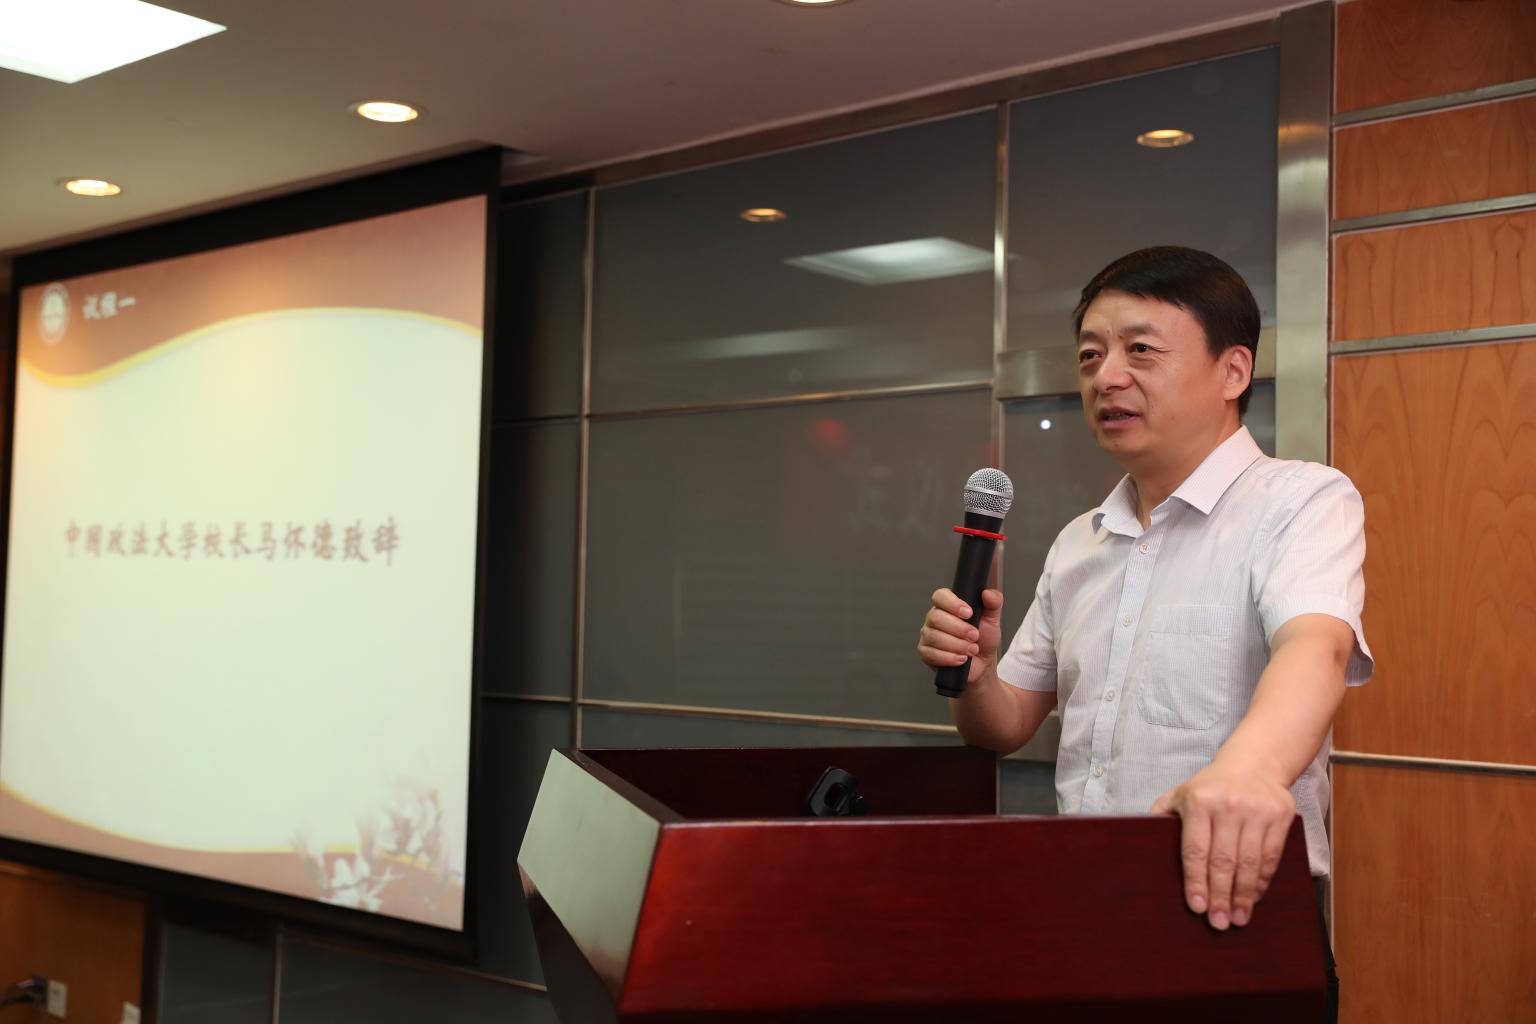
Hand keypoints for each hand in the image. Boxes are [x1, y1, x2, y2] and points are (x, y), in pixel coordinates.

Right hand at [916, 587, 1002, 685]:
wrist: (983, 662)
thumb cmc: (984, 639)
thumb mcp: (992, 619)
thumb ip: (994, 603)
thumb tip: (988, 593)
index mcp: (947, 605)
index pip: (940, 596)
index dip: (953, 604)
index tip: (969, 613)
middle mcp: (934, 618)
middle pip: (936, 618)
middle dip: (959, 629)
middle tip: (974, 636)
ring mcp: (928, 635)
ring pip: (934, 637)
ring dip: (957, 645)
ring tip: (972, 649)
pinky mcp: (926, 652)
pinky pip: (931, 654)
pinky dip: (949, 657)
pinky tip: (961, 658)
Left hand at [1150, 760, 1294, 929]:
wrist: (1253, 763)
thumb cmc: (1210, 788)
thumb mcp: (1180, 794)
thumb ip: (1161, 816)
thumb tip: (1139, 842)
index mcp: (1199, 801)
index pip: (1195, 849)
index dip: (1196, 881)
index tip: (1196, 907)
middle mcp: (1228, 805)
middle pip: (1224, 860)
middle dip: (1220, 896)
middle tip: (1219, 922)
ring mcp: (1257, 810)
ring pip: (1250, 862)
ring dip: (1244, 895)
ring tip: (1238, 918)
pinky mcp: (1281, 816)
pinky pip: (1272, 856)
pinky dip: (1262, 881)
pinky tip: (1254, 897)